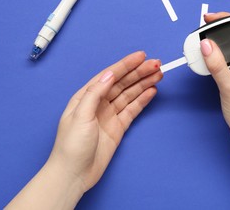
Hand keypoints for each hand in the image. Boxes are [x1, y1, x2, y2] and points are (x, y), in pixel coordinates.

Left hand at [48, 51, 162, 190]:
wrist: (74, 174)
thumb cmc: (71, 145)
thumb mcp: (80, 115)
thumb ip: (95, 93)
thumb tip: (110, 74)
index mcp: (86, 96)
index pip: (109, 75)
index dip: (125, 65)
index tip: (141, 56)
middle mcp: (99, 103)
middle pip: (122, 83)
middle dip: (139, 72)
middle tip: (156, 64)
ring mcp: (110, 114)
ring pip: (129, 94)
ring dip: (143, 83)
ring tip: (158, 74)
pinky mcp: (118, 127)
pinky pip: (133, 109)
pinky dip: (142, 100)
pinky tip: (152, 91)